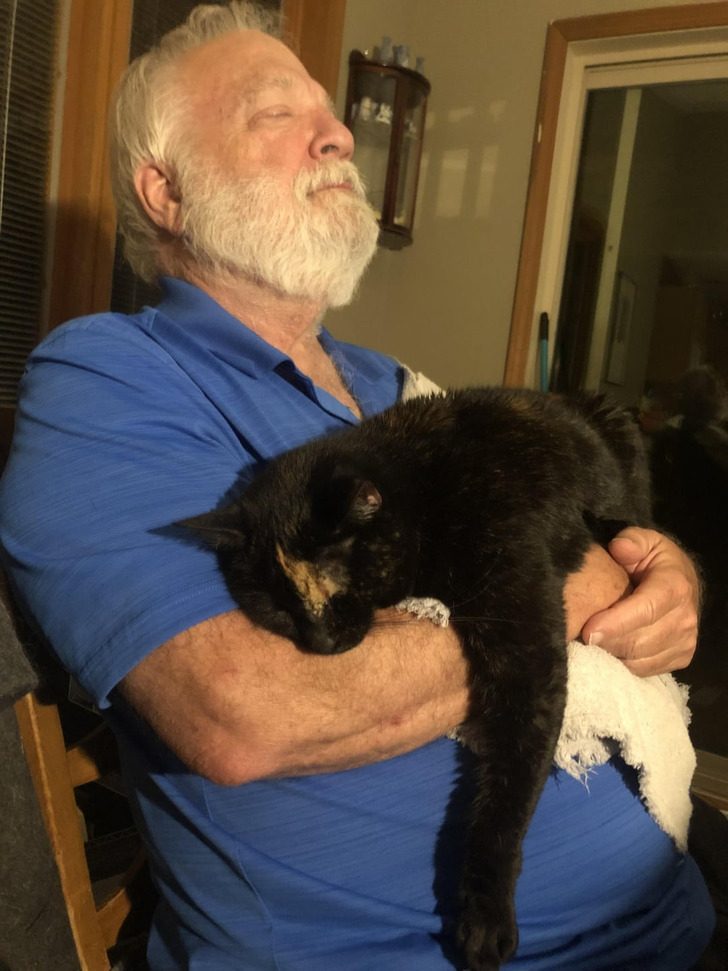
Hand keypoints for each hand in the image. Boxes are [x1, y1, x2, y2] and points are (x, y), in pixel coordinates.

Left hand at [581, 527, 699, 676]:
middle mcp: (685, 618)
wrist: (680, 581)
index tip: (587, 631)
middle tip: (578, 635)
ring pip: (639, 660)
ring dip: (610, 654)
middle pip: (639, 642)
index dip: (615, 623)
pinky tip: (608, 649)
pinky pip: (644, 670)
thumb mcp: (644, 540)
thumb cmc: (653, 561)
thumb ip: (631, 540)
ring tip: (591, 641)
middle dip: (605, 641)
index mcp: (675, 586)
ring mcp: (685, 641)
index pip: (645, 610)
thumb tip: (619, 548)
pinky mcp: (680, 658)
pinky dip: (621, 663)